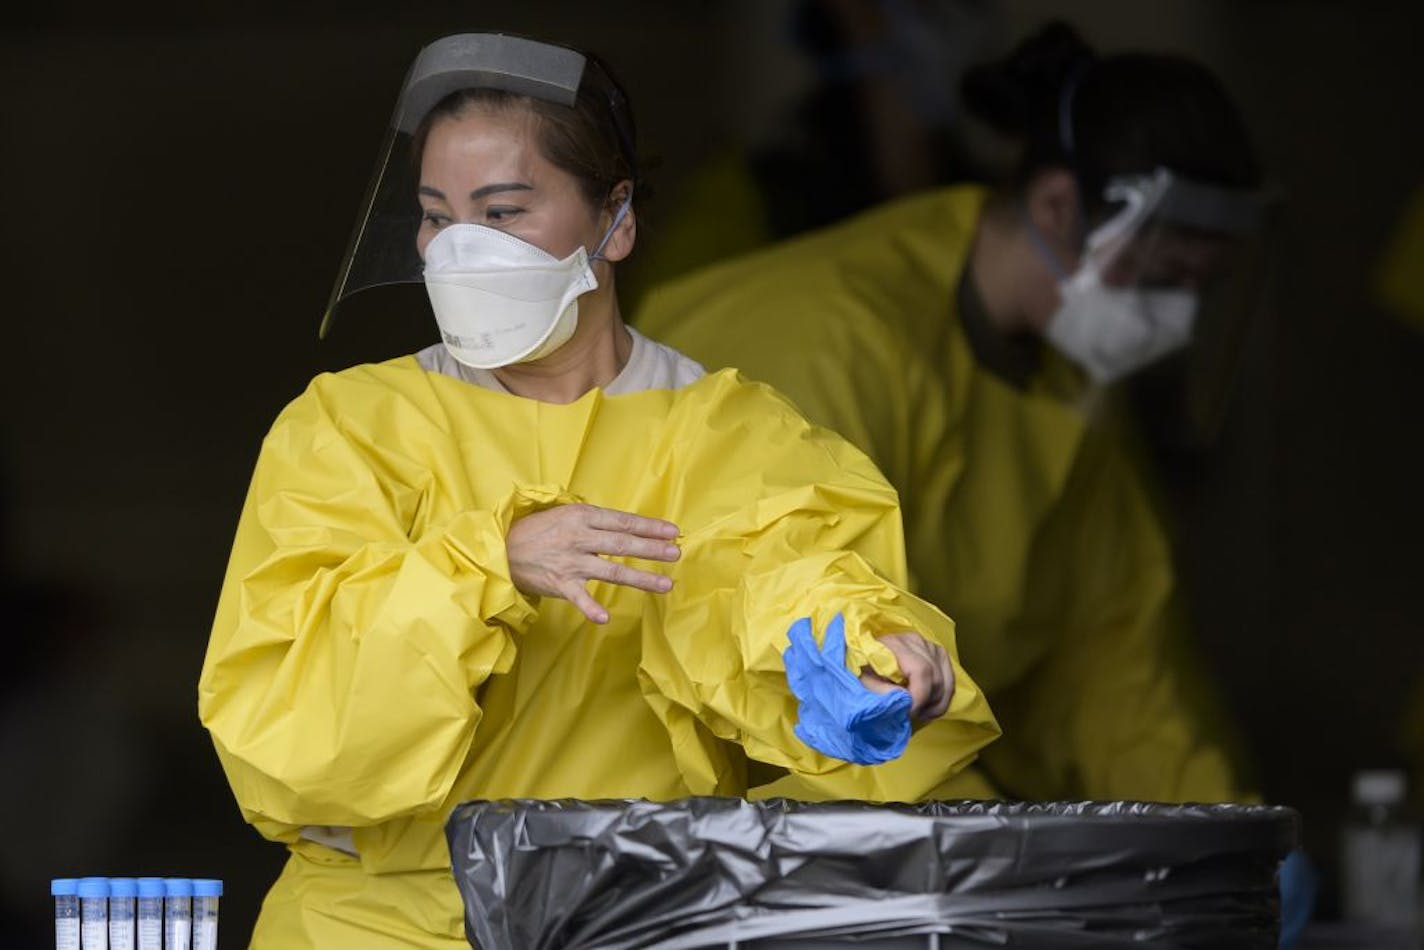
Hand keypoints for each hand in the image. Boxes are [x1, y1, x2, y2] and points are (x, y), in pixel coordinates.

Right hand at [506, 504, 679, 623]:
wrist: (501, 550)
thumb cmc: (538, 530)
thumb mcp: (565, 513)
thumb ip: (594, 519)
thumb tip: (626, 523)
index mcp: (582, 517)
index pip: (623, 521)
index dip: (649, 526)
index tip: (673, 531)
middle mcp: (579, 538)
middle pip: (623, 544)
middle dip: (652, 548)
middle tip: (676, 553)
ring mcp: (570, 562)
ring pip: (612, 571)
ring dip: (641, 578)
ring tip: (666, 584)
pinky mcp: (560, 584)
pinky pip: (579, 598)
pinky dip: (590, 608)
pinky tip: (605, 618)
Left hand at [860, 633, 952, 719]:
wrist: (864, 655)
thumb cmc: (861, 668)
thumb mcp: (862, 680)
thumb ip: (880, 690)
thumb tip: (905, 701)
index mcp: (895, 644)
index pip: (922, 670)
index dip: (920, 696)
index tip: (908, 712)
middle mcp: (916, 641)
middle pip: (935, 678)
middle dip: (925, 703)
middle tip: (910, 715)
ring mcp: (929, 645)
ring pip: (945, 682)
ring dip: (935, 704)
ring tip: (917, 713)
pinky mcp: (937, 653)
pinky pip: (950, 680)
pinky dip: (942, 698)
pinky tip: (927, 708)